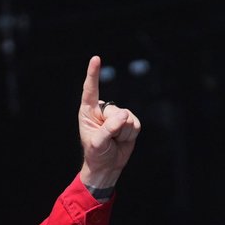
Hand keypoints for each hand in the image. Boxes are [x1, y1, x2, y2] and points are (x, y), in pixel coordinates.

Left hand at [76, 55, 141, 189]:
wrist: (107, 165)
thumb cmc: (96, 154)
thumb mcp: (98, 143)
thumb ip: (109, 128)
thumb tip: (124, 116)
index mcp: (89, 111)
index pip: (91, 89)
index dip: (94, 74)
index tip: (96, 58)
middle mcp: (103, 109)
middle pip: (115, 111)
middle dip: (114, 127)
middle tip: (108, 139)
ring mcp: (118, 114)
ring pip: (127, 118)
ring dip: (122, 133)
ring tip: (114, 140)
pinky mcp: (130, 121)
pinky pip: (135, 124)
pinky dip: (130, 134)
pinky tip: (122, 139)